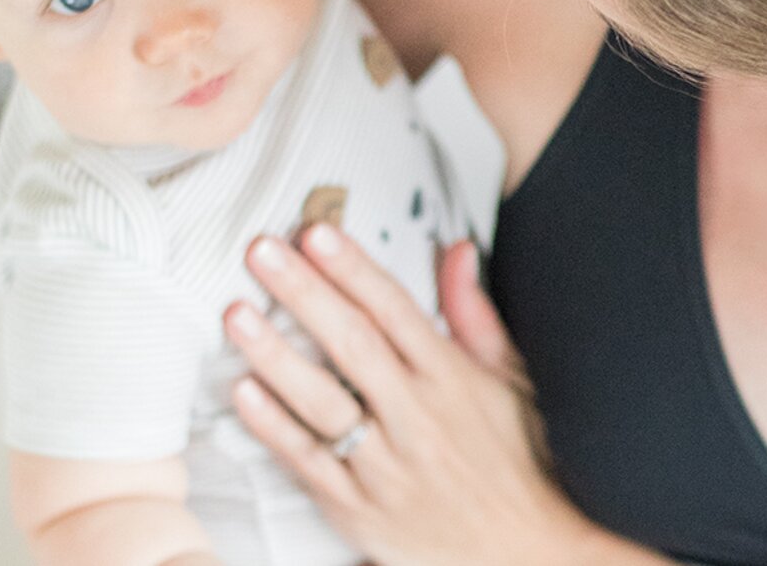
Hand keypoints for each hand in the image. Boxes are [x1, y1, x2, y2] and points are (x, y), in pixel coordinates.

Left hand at [222, 225, 597, 565]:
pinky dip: (275, 428)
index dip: (354, 269)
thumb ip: (475, 315)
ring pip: (324, 403)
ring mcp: (387, 467)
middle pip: (353, 345)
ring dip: (276, 356)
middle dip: (304, 292)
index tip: (317, 233)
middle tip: (262, 251)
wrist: (529, 552)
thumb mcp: (513, 382)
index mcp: (454, 381)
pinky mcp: (361, 510)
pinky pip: (311, 463)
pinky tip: (243, 392)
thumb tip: (454, 250)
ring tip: (237, 314)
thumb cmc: (519, 461)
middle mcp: (418, 419)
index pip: (396, 311)